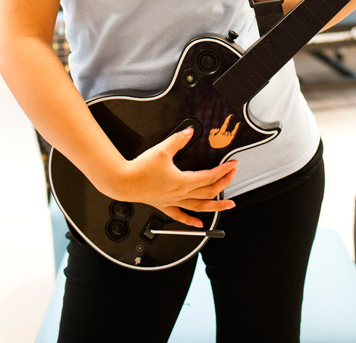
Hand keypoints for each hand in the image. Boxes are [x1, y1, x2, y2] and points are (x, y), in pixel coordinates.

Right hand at [117, 128, 237, 227]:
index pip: (209, 177)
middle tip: (233, 176)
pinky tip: (199, 224)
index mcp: (182, 181)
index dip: (223, 170)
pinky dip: (191, 221)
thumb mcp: (162, 150)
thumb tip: (189, 132)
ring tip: (227, 205)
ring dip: (215, 207)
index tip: (232, 165)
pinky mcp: (163, 204)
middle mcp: (180, 194)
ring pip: (199, 207)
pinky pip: (180, 216)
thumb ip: (178, 140)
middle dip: (223, 184)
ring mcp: (172, 201)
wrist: (123, 182)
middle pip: (208, 192)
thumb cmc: (140, 170)